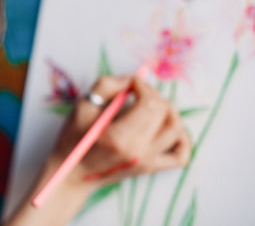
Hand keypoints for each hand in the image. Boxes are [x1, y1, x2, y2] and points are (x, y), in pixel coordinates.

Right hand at [3, 75, 190, 225]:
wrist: (73, 173)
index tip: (130, 83)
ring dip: (168, 111)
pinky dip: (182, 139)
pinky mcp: (151, 167)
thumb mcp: (82, 107)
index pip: (150, 103)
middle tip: (137, 91)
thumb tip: (131, 80)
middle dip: (153, 95)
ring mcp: (148, 161)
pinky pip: (181, 155)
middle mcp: (139, 151)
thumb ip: (106, 86)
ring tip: (151, 105)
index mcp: (120, 137)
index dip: (143, 86)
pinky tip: (168, 127)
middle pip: (164, 113)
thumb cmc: (73, 139)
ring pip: (176, 129)